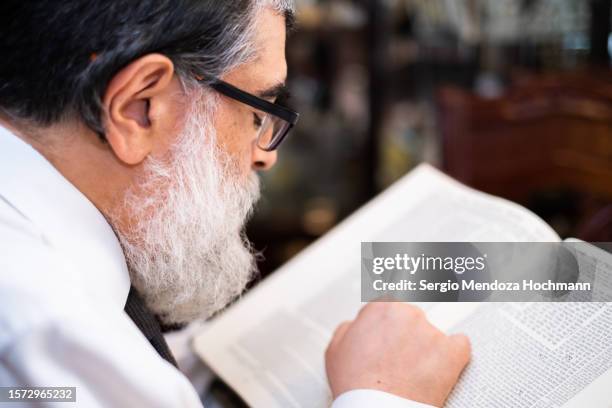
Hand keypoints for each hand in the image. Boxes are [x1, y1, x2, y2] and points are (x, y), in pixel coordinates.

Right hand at [325, 303, 470, 406]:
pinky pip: (460, 345)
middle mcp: (408, 314)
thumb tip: (357, 325)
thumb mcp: (335, 349)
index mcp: (381, 308)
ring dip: (426, 348)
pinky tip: (441, 366)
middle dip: (406, 335)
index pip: (389, 306)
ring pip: (433, 333)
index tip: (389, 335)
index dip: (387, 325)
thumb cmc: (356, 385)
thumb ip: (349, 327)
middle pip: (411, 318)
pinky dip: (453, 355)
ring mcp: (432, 332)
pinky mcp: (452, 351)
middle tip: (397, 358)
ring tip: (413, 371)